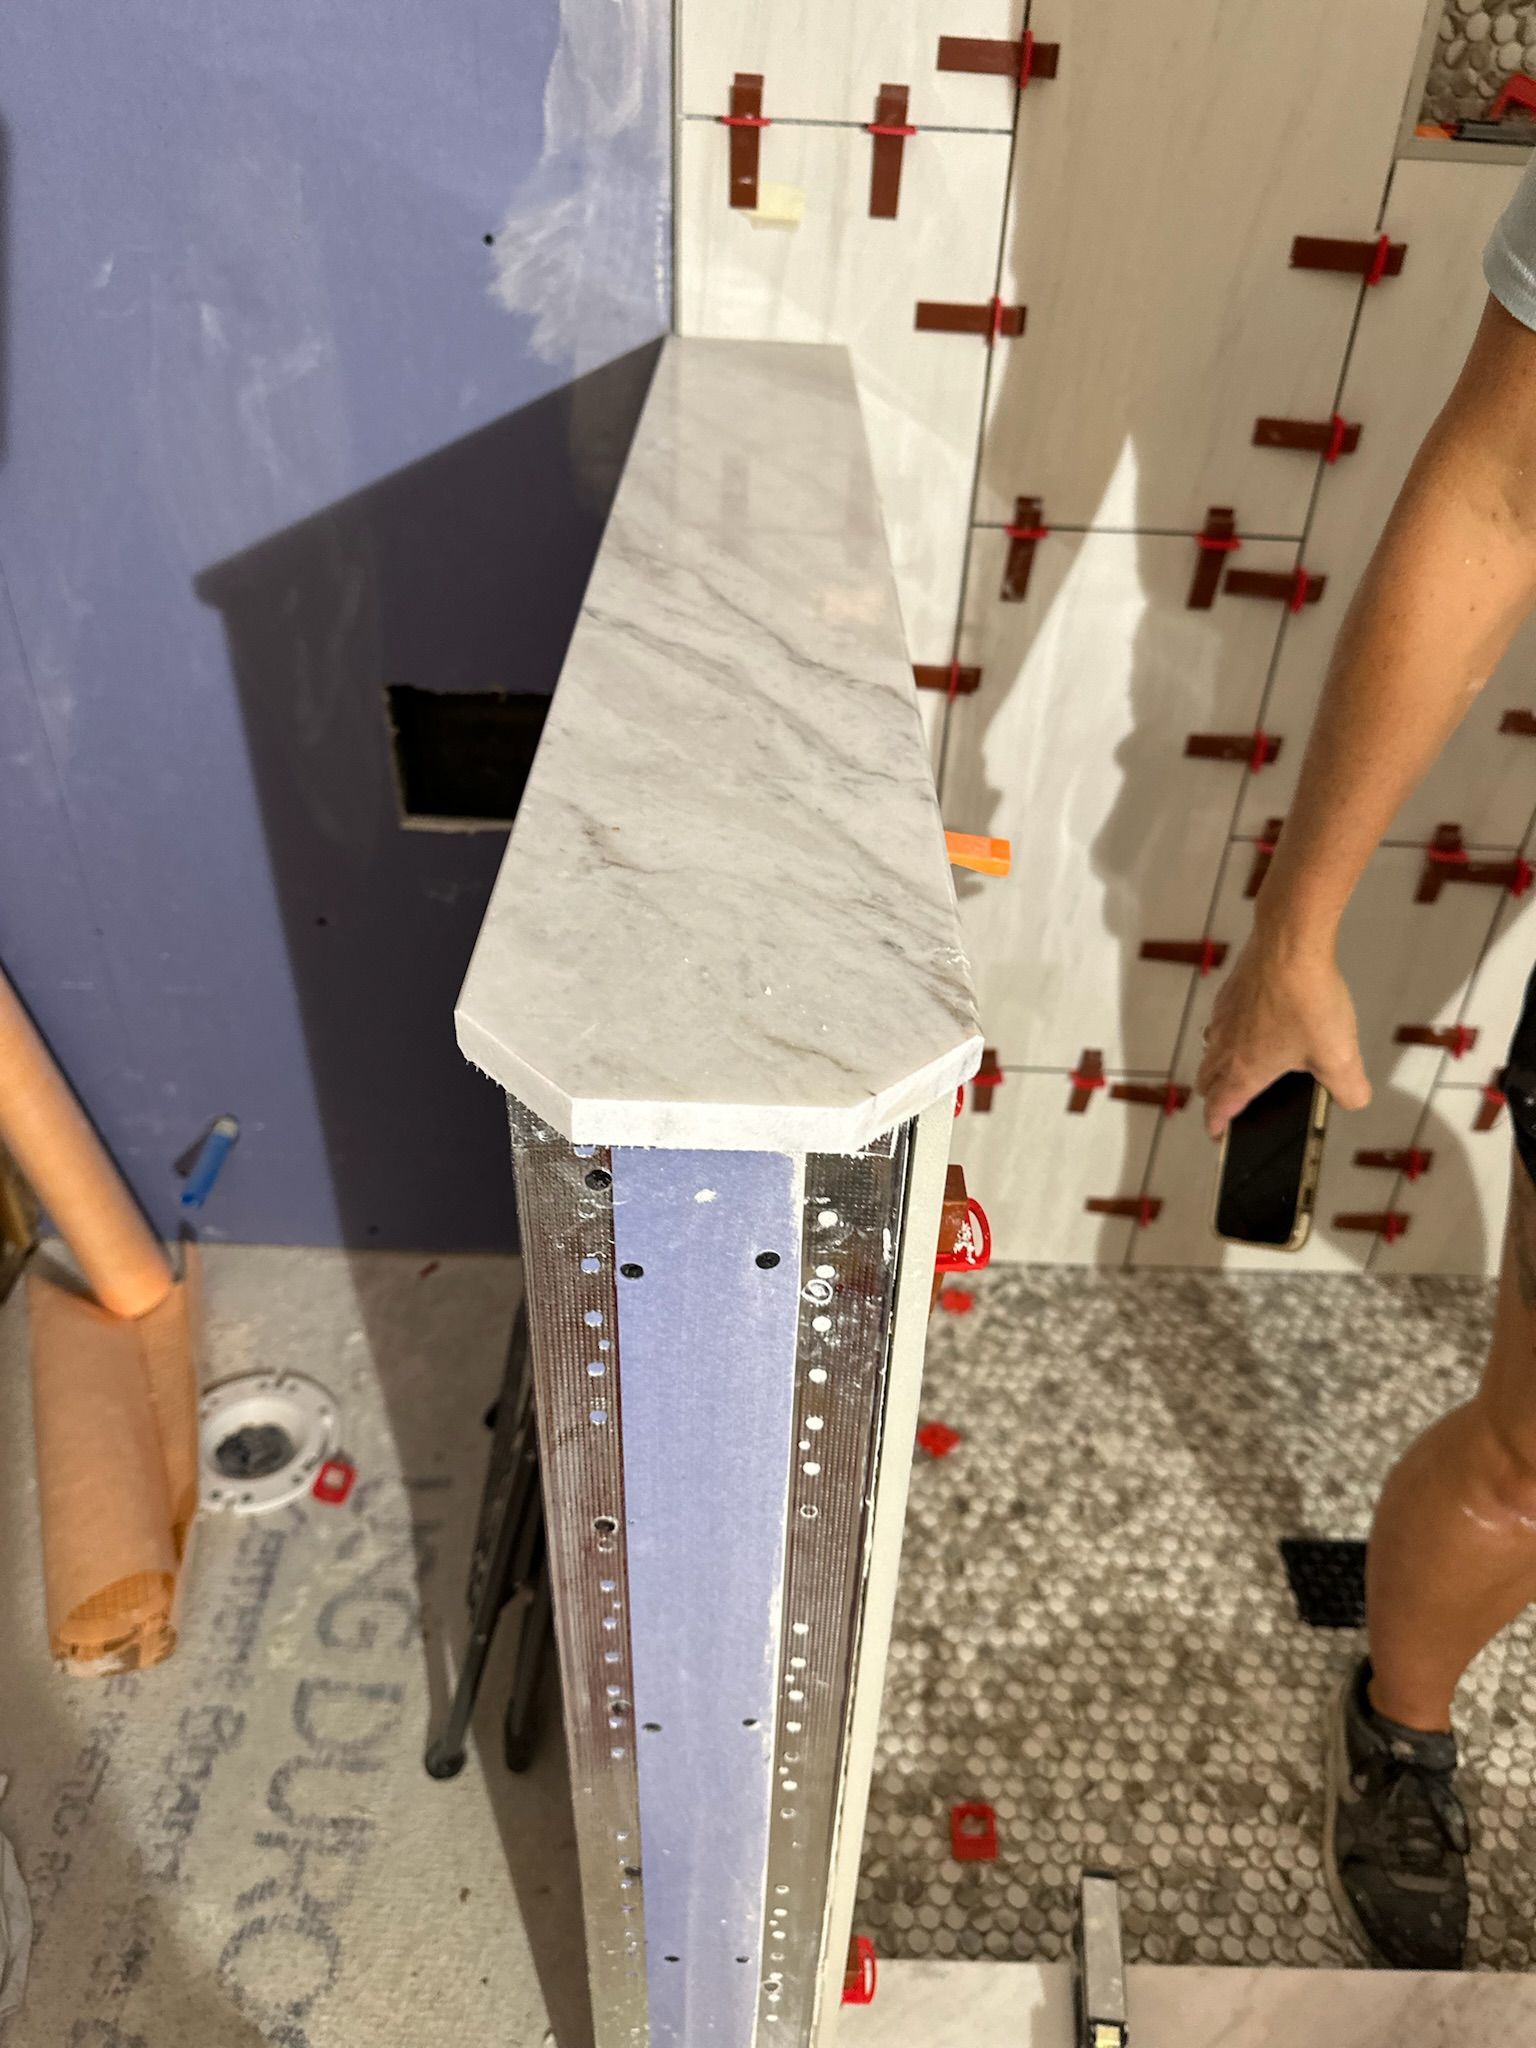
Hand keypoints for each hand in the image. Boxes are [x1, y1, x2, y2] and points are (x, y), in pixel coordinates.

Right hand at [1196, 935, 1370, 1137]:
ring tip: (1243, 1062)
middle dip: (1216, 1095)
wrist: (1290, 942)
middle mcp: (1224, 1045)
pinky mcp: (1230, 991)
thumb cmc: (1307, 998)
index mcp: (1244, 1070)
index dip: (1217, 1125)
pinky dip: (1231, 1031)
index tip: (1217, 1133)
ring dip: (1220, 1062)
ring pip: (1210, 1049)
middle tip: (1229, 1101)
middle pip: (1207, 1080)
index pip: (1219, 1108)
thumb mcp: (1340, 1055)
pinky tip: (1259, 1021)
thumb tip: (1354, 1099)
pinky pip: (1222, 1020)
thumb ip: (1349, 1089)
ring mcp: (1223, 1016)